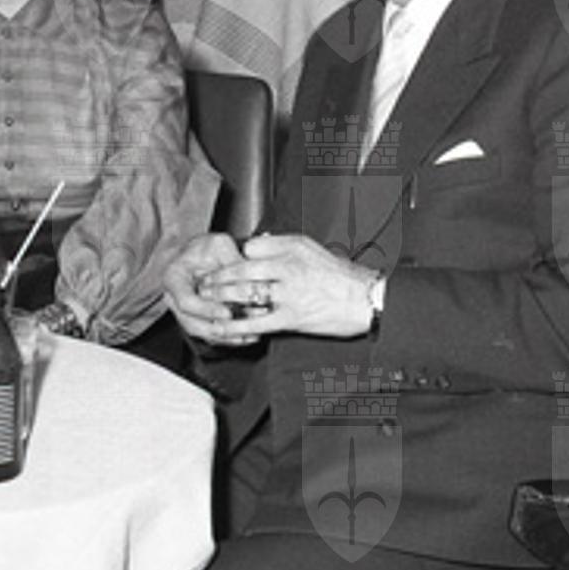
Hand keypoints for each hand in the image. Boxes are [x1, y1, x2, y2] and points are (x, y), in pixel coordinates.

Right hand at [164, 233, 253, 346]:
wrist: (198, 255)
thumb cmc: (204, 248)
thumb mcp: (218, 244)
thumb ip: (231, 260)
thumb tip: (249, 275)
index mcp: (174, 279)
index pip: (186, 301)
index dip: (207, 310)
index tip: (227, 313)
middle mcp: (175, 300)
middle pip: (194, 324)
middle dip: (222, 328)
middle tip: (245, 326)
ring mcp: (186, 314)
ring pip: (204, 334)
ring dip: (229, 336)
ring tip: (251, 333)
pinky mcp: (199, 322)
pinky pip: (213, 337)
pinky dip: (231, 339)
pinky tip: (250, 336)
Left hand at [207, 234, 376, 340]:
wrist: (365, 299)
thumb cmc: (340, 275)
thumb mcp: (312, 248)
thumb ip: (283, 245)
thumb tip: (258, 243)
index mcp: (291, 248)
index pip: (250, 248)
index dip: (232, 256)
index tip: (220, 263)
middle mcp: (287, 267)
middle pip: (241, 269)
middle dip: (217, 276)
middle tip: (202, 281)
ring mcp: (287, 293)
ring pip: (244, 293)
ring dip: (220, 297)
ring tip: (207, 300)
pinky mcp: (290, 318)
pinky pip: (256, 321)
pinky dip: (235, 324)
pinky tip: (221, 326)